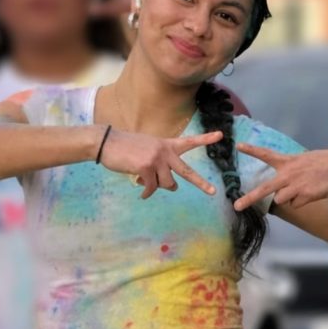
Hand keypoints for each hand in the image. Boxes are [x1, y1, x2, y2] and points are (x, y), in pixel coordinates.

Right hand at [99, 129, 222, 197]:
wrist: (107, 143)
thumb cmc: (126, 148)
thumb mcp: (147, 151)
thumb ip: (160, 166)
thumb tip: (167, 186)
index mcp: (166, 144)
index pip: (189, 141)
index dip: (205, 139)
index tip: (220, 135)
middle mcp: (164, 151)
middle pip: (186, 171)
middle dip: (200, 183)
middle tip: (212, 192)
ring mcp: (156, 159)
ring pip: (166, 184)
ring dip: (157, 187)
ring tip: (146, 183)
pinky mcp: (146, 168)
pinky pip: (151, 188)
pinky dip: (146, 193)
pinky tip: (141, 193)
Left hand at [234, 145, 327, 210]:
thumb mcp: (307, 161)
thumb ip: (292, 171)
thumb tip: (281, 192)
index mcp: (290, 160)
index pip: (267, 154)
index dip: (252, 150)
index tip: (238, 145)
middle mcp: (290, 172)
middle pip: (265, 188)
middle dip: (249, 198)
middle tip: (236, 206)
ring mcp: (297, 184)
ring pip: (281, 199)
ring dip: (289, 198)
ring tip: (305, 189)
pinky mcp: (306, 195)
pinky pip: (295, 205)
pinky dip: (302, 202)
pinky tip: (314, 192)